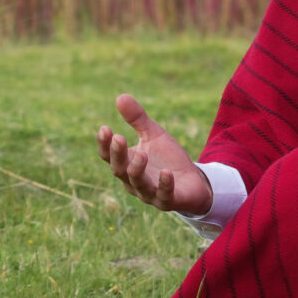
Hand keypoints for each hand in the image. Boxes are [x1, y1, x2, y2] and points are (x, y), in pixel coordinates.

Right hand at [95, 93, 212, 214]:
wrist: (193, 182)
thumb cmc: (168, 159)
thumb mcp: (154, 135)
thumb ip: (137, 119)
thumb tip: (120, 96)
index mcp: (126, 164)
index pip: (109, 156)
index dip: (105, 144)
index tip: (104, 128)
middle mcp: (133, 181)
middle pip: (119, 170)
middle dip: (118, 155)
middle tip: (119, 138)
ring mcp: (149, 193)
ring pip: (138, 183)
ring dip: (137, 169)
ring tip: (142, 154)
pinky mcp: (168, 201)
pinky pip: (163, 195)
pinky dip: (164, 184)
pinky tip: (166, 172)